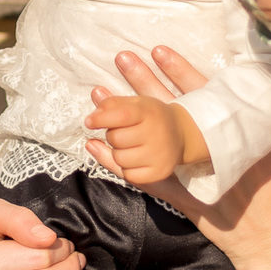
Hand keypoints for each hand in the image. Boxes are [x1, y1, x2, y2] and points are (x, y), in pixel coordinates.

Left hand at [83, 95, 205, 184]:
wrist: (181, 134)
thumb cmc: (150, 117)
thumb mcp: (134, 104)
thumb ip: (112, 102)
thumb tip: (94, 94)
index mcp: (147, 111)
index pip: (119, 115)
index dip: (100, 118)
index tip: (89, 122)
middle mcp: (156, 133)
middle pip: (115, 138)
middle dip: (112, 135)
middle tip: (121, 133)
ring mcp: (159, 154)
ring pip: (119, 158)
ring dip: (118, 153)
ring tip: (129, 146)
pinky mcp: (159, 172)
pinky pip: (129, 175)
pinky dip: (127, 169)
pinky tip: (135, 159)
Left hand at [87, 47, 270, 269]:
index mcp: (228, 134)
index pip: (200, 95)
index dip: (179, 71)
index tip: (159, 50)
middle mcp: (202, 149)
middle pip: (167, 110)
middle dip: (143, 82)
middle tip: (122, 58)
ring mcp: (187, 173)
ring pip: (147, 140)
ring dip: (121, 118)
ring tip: (99, 96)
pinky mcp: (177, 196)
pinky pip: (141, 177)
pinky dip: (116, 164)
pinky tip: (95, 148)